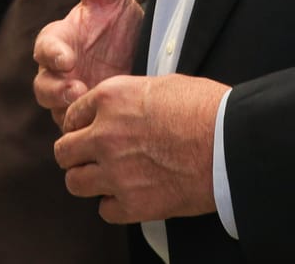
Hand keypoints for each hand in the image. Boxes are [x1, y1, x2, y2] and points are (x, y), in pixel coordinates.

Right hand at [32, 0, 143, 125]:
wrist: (144, 56)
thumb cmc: (121, 22)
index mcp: (60, 41)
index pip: (45, 47)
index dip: (51, 53)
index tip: (65, 57)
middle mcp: (60, 72)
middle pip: (43, 86)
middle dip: (54, 89)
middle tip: (75, 89)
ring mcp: (70, 98)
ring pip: (57, 112)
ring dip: (69, 112)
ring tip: (89, 106)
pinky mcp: (85, 120)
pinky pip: (78, 131)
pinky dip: (85, 131)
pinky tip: (104, 128)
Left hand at [53, 74, 225, 222]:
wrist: (230, 142)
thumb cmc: (207, 109)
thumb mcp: (163, 85)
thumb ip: (131, 98)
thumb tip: (125, 107)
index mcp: (111, 99)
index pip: (72, 115)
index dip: (80, 124)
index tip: (88, 132)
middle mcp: (104, 135)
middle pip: (64, 151)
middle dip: (76, 153)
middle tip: (90, 157)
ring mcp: (115, 172)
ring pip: (75, 182)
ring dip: (88, 180)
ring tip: (105, 178)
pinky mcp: (132, 204)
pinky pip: (104, 211)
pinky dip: (113, 205)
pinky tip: (128, 195)